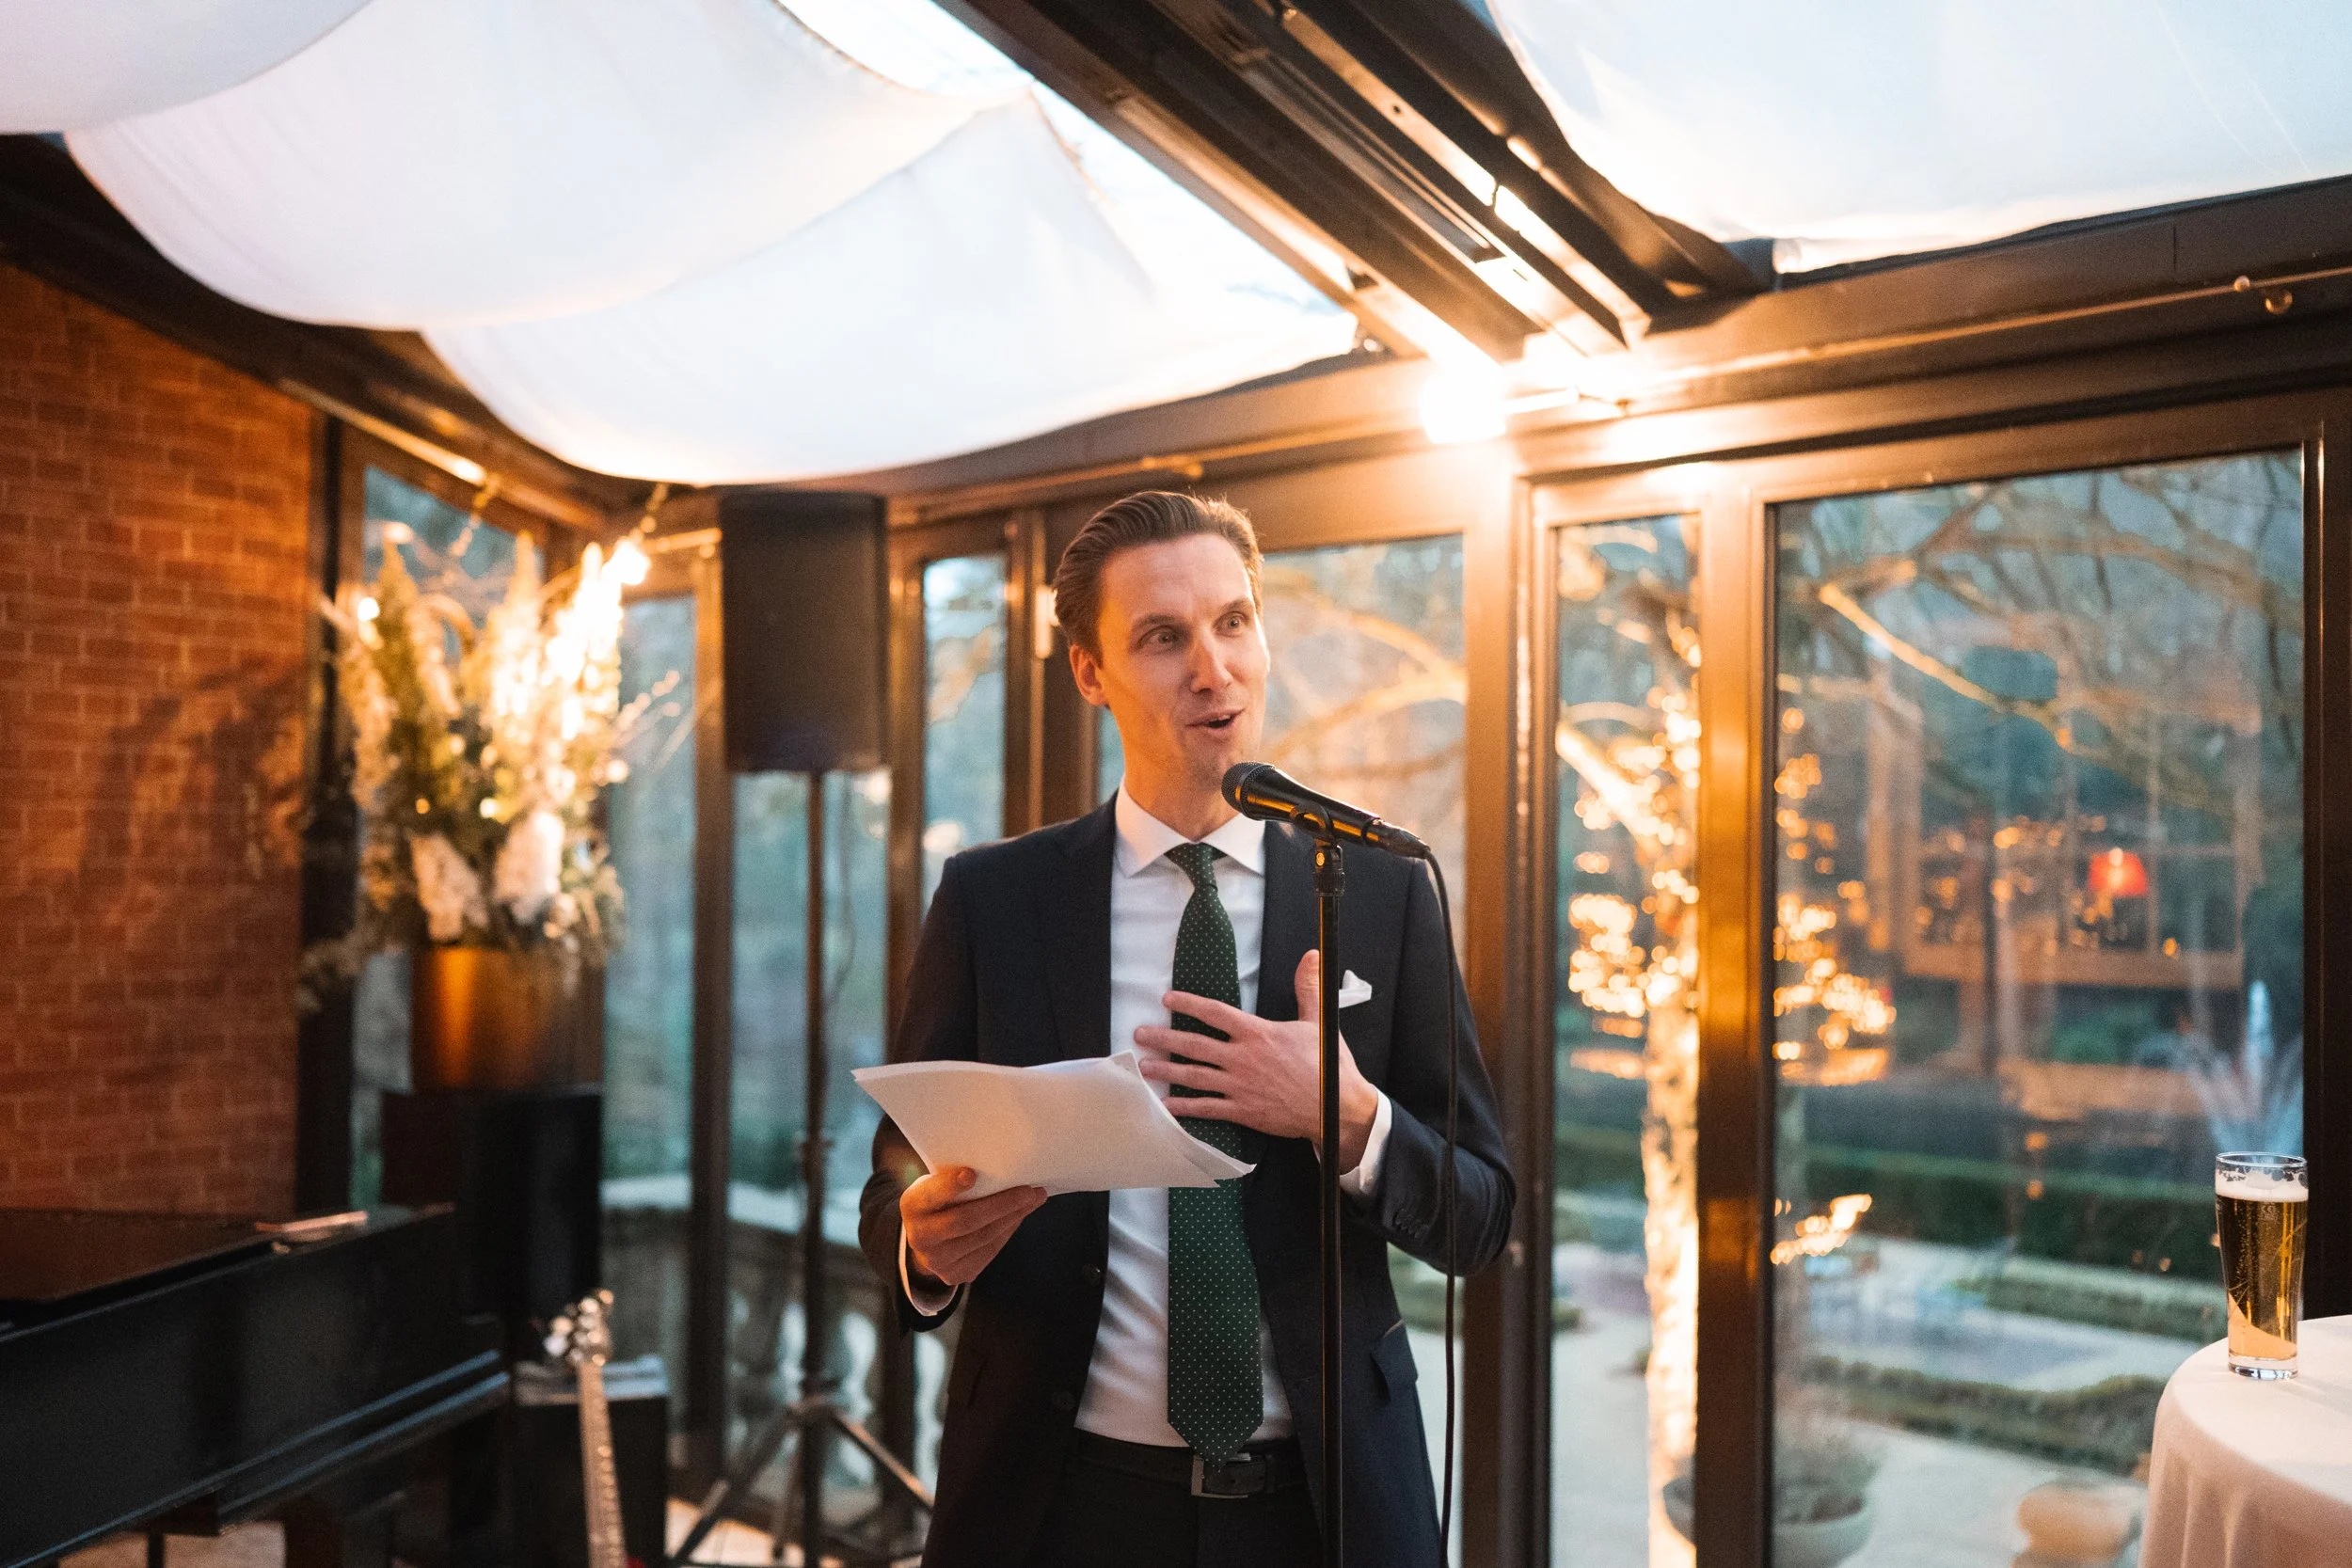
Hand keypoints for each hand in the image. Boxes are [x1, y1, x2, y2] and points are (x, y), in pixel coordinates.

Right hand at [901, 1166, 1045, 1287]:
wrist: (926, 1240)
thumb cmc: (939, 1200)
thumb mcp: (935, 1184)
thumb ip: (954, 1177)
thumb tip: (1001, 1165)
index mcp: (912, 1205)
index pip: (931, 1195)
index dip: (950, 1186)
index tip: (972, 1174)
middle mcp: (920, 1236)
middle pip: (966, 1221)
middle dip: (1001, 1204)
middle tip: (1028, 1191)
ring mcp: (937, 1260)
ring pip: (983, 1237)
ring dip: (1013, 1217)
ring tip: (1033, 1199)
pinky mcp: (955, 1274)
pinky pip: (989, 1252)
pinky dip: (1007, 1231)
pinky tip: (1019, 1216)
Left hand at [1134, 951, 1378, 1170]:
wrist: (1337, 1108)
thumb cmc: (1328, 1065)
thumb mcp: (1319, 1021)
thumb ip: (1307, 987)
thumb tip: (1310, 955)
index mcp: (1257, 1034)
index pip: (1214, 1013)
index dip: (1189, 1004)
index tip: (1167, 999)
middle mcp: (1242, 1058)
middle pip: (1194, 1044)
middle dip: (1164, 1038)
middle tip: (1140, 1033)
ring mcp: (1239, 1086)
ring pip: (1194, 1076)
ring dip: (1166, 1070)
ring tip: (1143, 1065)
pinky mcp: (1243, 1111)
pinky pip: (1207, 1108)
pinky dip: (1185, 1106)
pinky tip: (1167, 1104)